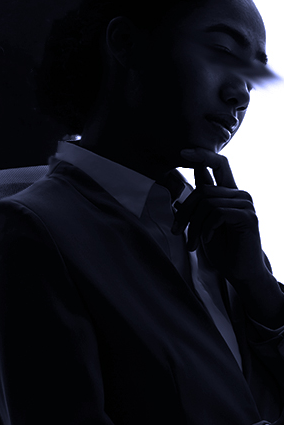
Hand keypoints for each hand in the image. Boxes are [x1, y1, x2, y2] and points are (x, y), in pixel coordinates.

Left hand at [172, 148, 264, 285]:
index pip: (218, 164)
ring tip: (192, 242)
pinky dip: (206, 228)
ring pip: (207, 203)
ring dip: (194, 225)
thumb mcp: (204, 221)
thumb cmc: (222, 247)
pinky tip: (206, 240)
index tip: (181, 152)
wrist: (240, 272)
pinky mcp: (247, 216)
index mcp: (229, 192)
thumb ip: (200, 201)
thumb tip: (187, 178)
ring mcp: (245, 204)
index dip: (201, 155)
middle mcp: (239, 194)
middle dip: (185, 211)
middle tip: (176, 231)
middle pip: (203, 190)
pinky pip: (216, 213)